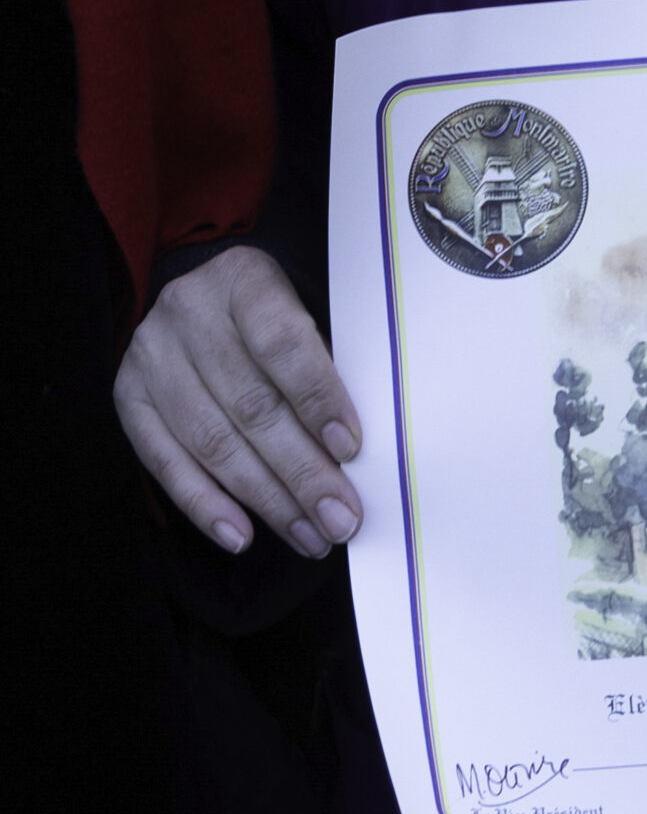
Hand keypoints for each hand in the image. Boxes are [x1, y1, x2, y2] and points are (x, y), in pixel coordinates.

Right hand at [115, 247, 363, 557]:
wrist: (203, 295)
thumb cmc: (270, 314)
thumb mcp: (302, 309)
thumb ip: (323, 366)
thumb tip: (351, 451)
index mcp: (243, 278)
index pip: (282, 341)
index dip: (317, 397)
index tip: (349, 448)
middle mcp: (189, 312)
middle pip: (251, 404)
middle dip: (302, 471)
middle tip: (340, 517)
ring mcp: (152, 356)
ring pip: (213, 442)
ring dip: (266, 500)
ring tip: (309, 535)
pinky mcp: (128, 397)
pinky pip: (166, 463)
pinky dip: (207, 506)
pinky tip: (242, 535)